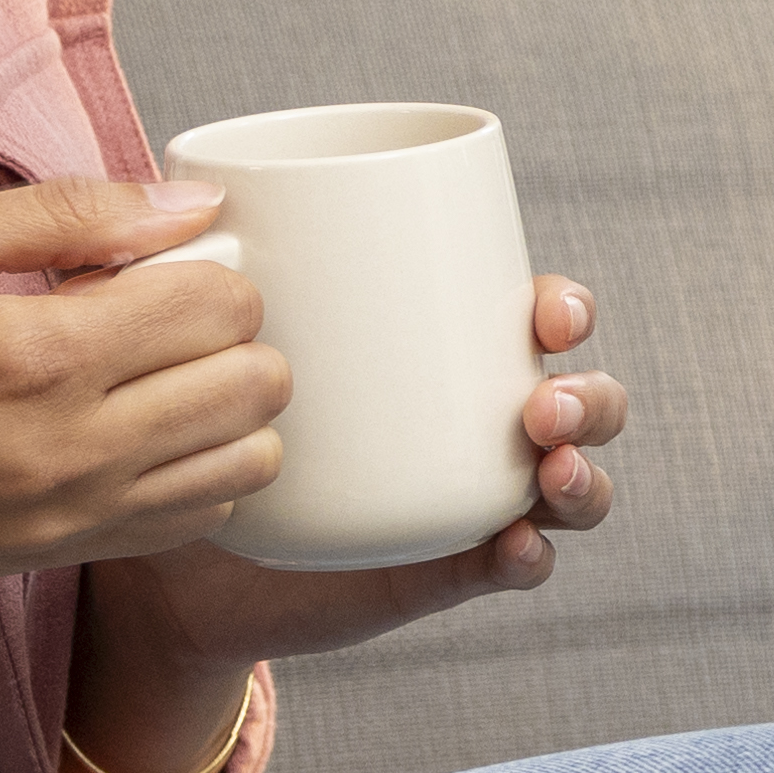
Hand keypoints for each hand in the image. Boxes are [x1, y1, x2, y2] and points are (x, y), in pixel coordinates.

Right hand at [0, 176, 298, 645]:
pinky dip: (201, 467)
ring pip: (251, 458)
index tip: (138, 255)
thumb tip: (186, 203)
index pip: (221, 301)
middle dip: (228, 326)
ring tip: (154, 368)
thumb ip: (56, 215)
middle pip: (258, 379)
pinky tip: (141, 429)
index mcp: (34, 355)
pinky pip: (200, 517)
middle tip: (153, 305)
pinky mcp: (64, 558)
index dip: (198, 259)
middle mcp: (76, 448)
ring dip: (227, 401)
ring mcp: (77, 515)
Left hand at [97, 270, 629, 675]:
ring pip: (574, 484)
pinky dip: (534, 554)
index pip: (539, 321)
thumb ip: (213, 278)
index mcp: (445, 354)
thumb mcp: (213, 350)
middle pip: (583, 401)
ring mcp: (472, 500)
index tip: (549, 314)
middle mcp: (476, 424)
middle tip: (543, 405)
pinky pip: (521, 565)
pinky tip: (516, 544)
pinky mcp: (447, 571)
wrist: (181, 560)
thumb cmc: (203, 429)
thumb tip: (200, 200)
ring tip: (549, 469)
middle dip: (592, 398)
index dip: (568, 311)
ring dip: (585, 475)